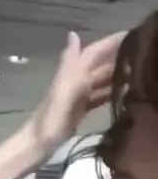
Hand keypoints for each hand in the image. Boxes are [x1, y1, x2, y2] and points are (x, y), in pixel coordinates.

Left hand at [27, 30, 125, 157]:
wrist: (37, 145)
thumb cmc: (50, 118)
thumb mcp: (61, 88)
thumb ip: (69, 62)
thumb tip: (73, 34)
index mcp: (71, 75)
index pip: (93, 53)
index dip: (109, 43)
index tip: (130, 35)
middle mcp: (74, 82)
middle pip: (99, 67)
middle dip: (118, 60)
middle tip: (141, 59)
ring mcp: (76, 97)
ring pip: (99, 82)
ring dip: (116, 77)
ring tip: (137, 75)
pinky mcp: (78, 112)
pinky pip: (97, 98)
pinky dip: (109, 94)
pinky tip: (123, 94)